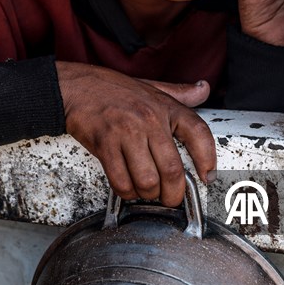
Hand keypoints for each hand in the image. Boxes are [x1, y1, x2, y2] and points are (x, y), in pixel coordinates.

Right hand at [56, 61, 216, 206]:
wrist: (75, 87)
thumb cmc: (112, 89)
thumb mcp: (151, 86)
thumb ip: (179, 92)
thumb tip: (203, 89)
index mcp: (165, 106)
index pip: (198, 133)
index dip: (207, 159)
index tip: (207, 175)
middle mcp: (148, 120)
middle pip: (172, 169)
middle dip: (174, 193)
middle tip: (171, 198)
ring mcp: (126, 133)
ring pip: (147, 180)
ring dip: (149, 194)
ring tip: (147, 191)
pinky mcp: (105, 145)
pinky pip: (121, 181)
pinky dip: (127, 192)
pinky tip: (128, 187)